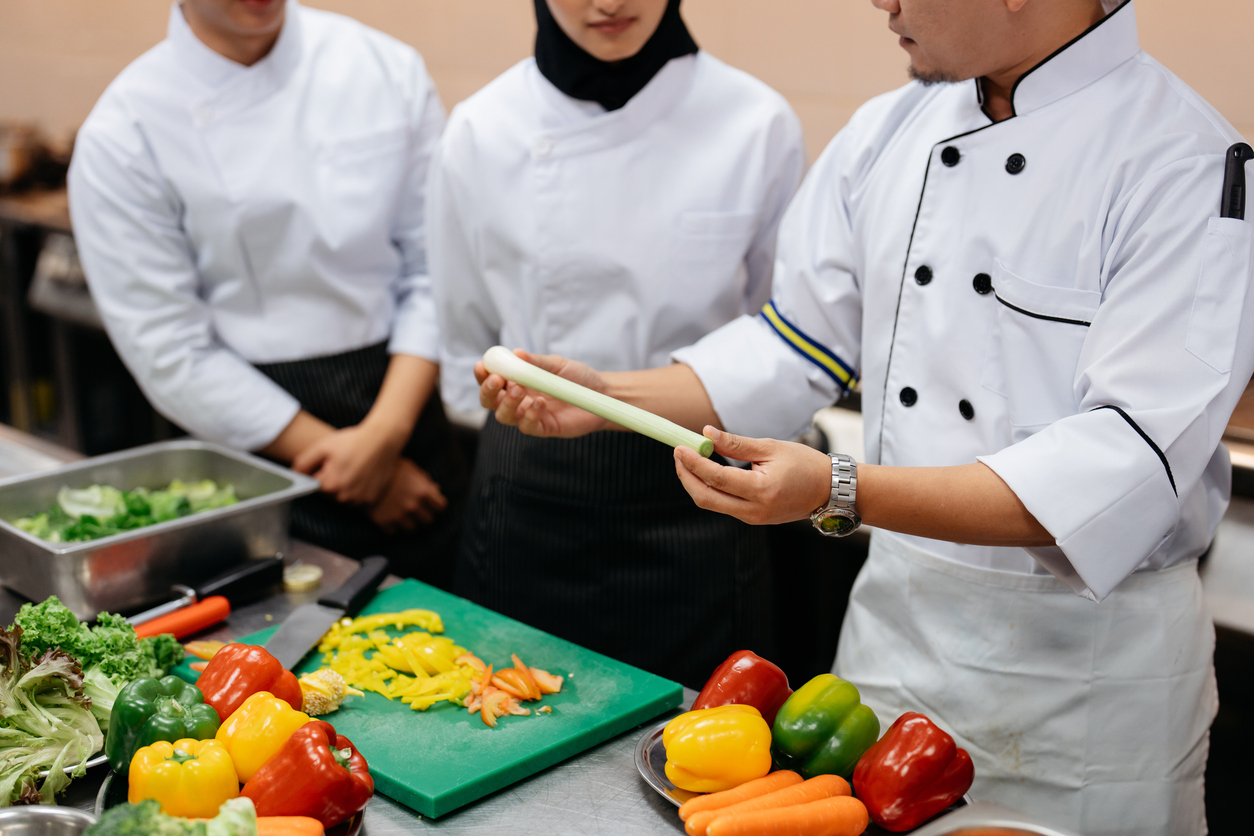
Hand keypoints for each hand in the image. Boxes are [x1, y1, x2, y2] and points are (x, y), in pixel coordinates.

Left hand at [292, 422, 405, 505]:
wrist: (384, 439)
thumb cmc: (353, 441)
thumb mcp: (323, 446)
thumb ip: (304, 462)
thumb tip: (295, 475)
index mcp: (329, 485)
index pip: (315, 485)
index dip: (320, 472)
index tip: (329, 462)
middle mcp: (344, 497)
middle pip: (330, 492)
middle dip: (333, 479)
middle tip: (344, 462)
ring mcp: (359, 499)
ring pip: (344, 496)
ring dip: (346, 486)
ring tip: (355, 467)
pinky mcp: (371, 498)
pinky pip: (358, 498)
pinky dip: (359, 489)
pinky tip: (363, 473)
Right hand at [369, 458, 447, 531]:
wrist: (360, 475)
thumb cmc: (388, 468)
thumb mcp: (409, 468)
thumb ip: (424, 479)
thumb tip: (436, 489)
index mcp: (423, 491)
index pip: (441, 507)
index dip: (437, 505)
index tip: (432, 505)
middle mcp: (413, 506)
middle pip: (429, 521)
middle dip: (424, 516)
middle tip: (417, 511)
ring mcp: (399, 516)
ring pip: (412, 529)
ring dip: (409, 523)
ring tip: (402, 515)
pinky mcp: (384, 523)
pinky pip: (394, 533)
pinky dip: (392, 528)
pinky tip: (389, 518)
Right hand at [474, 349, 610, 437]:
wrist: (602, 394)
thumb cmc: (577, 377)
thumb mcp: (557, 365)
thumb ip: (537, 362)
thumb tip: (516, 353)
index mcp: (517, 381)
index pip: (492, 380)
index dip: (483, 375)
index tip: (482, 365)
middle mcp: (519, 400)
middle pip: (490, 401)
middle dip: (488, 391)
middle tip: (496, 380)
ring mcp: (529, 415)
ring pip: (504, 416)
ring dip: (508, 403)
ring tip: (521, 390)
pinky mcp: (543, 429)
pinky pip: (527, 427)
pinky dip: (529, 416)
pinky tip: (540, 404)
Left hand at [673, 427, 831, 525]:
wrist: (829, 490)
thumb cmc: (804, 464)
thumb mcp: (771, 447)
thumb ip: (736, 443)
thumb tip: (706, 434)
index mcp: (761, 490)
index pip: (716, 478)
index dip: (694, 463)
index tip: (680, 447)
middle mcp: (754, 510)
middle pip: (706, 498)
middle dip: (686, 477)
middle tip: (678, 455)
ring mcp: (753, 518)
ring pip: (712, 504)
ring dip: (695, 483)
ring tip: (688, 460)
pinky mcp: (753, 519)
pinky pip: (723, 505)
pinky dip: (710, 489)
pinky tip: (706, 472)